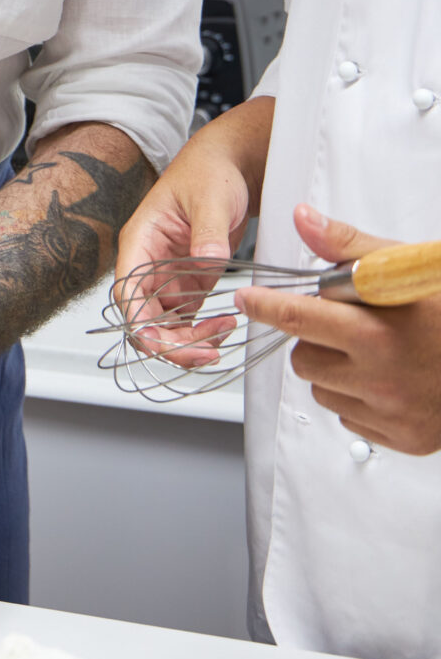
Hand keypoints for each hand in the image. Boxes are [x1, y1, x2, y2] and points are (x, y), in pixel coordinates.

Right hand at [113, 117, 255, 367]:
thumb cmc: (208, 172)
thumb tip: (206, 260)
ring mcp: (167, 277)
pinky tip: (226, 325)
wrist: (228, 166)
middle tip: (207, 352)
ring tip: (223, 334)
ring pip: (165, 326)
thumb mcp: (210, 197)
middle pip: (144, 319)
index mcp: (140, 242)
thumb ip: (207, 231)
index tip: (163, 344)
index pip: (127, 293)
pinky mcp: (188, 284)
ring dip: (190, 340)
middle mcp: (148, 264)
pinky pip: (187, 320)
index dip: (140, 324)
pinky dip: (204, 330)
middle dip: (171, 343)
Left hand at [237, 206, 440, 454]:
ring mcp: (393, 413)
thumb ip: (349, 247)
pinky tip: (390, 380)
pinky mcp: (405, 439)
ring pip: (323, 391)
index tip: (248, 299)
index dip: (266, 306)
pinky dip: (360, 400)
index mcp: (378, 330)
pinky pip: (352, 419)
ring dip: (335, 371)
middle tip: (346, 325)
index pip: (299, 317)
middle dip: (313, 339)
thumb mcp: (409, 267)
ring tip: (374, 352)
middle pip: (303, 359)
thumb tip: (303, 219)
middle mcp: (382, 378)